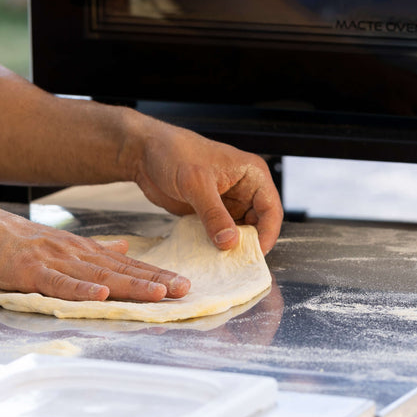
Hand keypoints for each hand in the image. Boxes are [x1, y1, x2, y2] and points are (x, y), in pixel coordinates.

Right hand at [0, 198, 190, 301]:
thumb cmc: (18, 241)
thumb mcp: (63, 243)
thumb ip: (96, 250)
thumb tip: (126, 250)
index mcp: (85, 251)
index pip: (127, 266)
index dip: (155, 275)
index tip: (182, 284)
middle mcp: (76, 255)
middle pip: (122, 271)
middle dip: (155, 281)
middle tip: (184, 290)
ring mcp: (55, 262)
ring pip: (99, 276)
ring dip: (130, 285)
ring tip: (158, 294)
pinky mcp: (32, 271)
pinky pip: (60, 283)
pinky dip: (81, 289)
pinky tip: (101, 295)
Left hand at [130, 122, 282, 253]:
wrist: (145, 152)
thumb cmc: (173, 153)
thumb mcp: (196, 183)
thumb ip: (214, 213)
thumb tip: (230, 242)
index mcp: (251, 174)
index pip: (271, 209)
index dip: (267, 234)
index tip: (255, 254)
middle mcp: (243, 188)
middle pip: (258, 224)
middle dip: (249, 244)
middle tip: (237, 264)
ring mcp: (226, 201)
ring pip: (239, 231)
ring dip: (232, 247)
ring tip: (223, 264)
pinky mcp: (210, 211)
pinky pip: (220, 233)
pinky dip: (216, 245)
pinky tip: (209, 256)